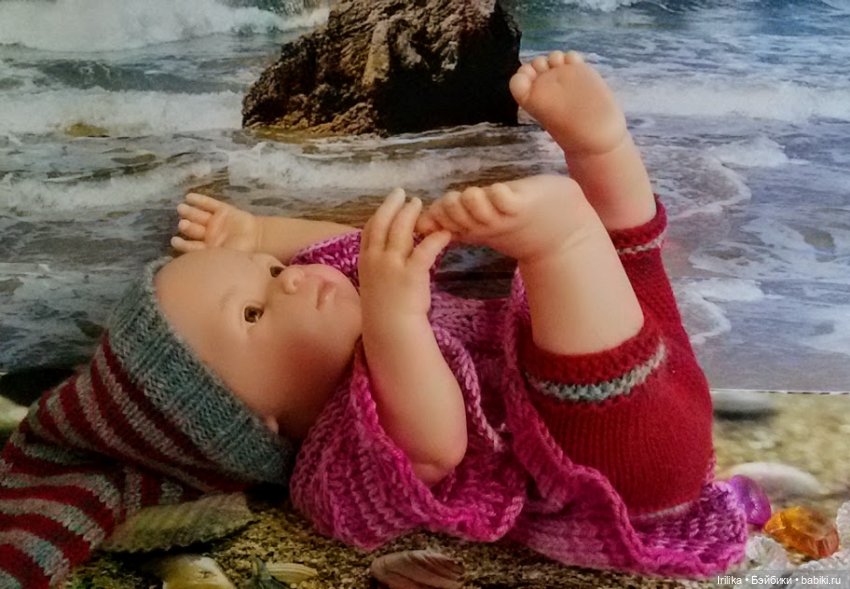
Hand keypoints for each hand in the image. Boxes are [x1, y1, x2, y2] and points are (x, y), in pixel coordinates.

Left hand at [171, 192, 260, 252]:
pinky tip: (189, 197)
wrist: (261, 238)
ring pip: (199, 216)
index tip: (174, 240)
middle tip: (182, 224)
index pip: (192, 246)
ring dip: (189, 212)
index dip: (182, 244)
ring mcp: (216, 222)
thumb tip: (195, 266)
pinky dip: (200, 200)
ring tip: (181, 208)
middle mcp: (209, 235)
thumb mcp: (227, 259)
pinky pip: (209, 204)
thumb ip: (212, 260)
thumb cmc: (244, 252)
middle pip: (193, 229)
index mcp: (209, 249)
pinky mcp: (223, 210)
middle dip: (187, 226)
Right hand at [358, 189, 450, 320]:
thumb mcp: (373, 284)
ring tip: (420, 204)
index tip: (389, 202)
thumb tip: (387, 256)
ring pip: (402, 231)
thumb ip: (378, 267)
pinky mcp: (411, 273)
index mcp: (366, 261)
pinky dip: (436, 238)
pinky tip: (445, 232)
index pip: (371, 229)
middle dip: (394, 206)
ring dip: (412, 214)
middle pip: (384, 223)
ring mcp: (393, 265)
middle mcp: (376, 259)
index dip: (381, 212)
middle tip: (404, 194)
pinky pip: (425, 249)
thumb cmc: (383, 311)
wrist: (390, 329)